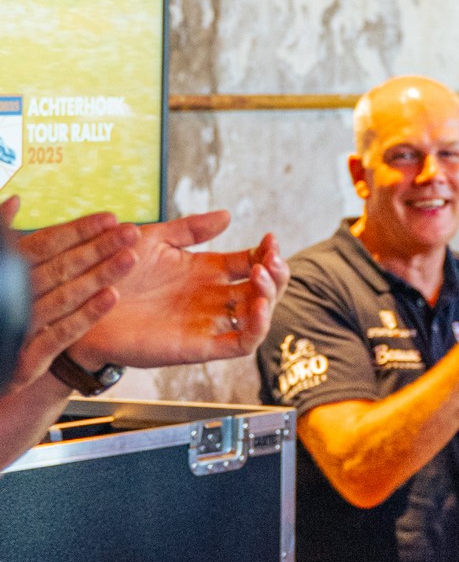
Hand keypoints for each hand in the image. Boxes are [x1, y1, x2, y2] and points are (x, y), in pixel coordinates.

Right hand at [3, 198, 137, 391]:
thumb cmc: (0, 307)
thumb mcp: (3, 268)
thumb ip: (3, 234)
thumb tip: (14, 200)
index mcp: (10, 270)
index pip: (45, 244)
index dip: (78, 230)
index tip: (111, 218)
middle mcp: (14, 296)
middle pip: (60, 267)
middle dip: (97, 247)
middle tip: (131, 232)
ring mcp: (21, 327)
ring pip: (63, 297)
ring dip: (98, 276)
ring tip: (130, 259)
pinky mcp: (27, 358)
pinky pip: (59, 334)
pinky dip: (85, 315)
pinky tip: (112, 298)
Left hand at [75, 212, 286, 370]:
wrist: (80, 303)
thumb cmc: (111, 273)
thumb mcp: (154, 240)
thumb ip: (191, 229)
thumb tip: (227, 215)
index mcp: (204, 272)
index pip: (250, 263)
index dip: (266, 252)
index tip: (269, 238)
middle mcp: (211, 298)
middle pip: (262, 289)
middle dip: (276, 272)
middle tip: (271, 257)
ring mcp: (207, 322)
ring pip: (258, 316)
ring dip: (271, 296)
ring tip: (263, 275)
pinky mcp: (198, 346)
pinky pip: (240, 344)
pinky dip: (257, 328)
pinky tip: (258, 306)